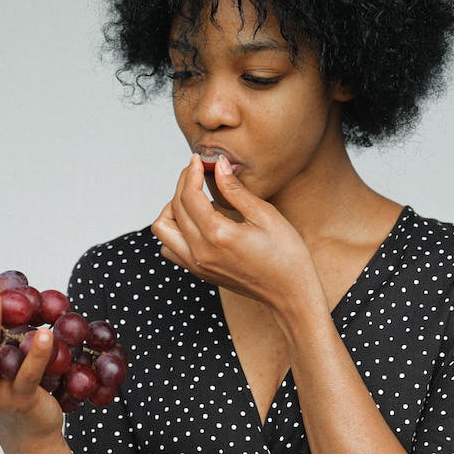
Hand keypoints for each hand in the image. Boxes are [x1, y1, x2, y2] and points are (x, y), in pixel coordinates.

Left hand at [151, 154, 324, 317]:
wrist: (290, 294)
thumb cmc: (285, 255)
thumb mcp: (265, 215)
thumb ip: (236, 190)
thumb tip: (218, 165)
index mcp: (218, 236)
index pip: (189, 196)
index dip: (191, 172)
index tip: (198, 159)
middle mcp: (200, 252)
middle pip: (174, 208)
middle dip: (182, 184)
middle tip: (197, 171)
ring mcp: (197, 264)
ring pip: (163, 230)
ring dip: (171, 209)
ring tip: (193, 197)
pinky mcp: (198, 271)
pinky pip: (170, 248)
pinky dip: (174, 230)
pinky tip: (194, 221)